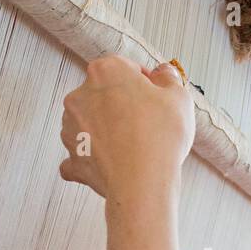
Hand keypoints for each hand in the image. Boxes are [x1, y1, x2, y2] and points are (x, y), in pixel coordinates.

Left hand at [58, 55, 195, 201]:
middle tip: (148, 121)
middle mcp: (80, 95)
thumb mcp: (178, 96)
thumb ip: (168, 78)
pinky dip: (91, 156)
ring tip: (134, 143)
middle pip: (104, 93)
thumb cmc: (160, 137)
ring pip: (90, 121)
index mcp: (105, 72)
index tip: (156, 95)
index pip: (125, 67)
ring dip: (107, 128)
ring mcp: (72, 127)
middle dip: (123, 104)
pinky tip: (108, 161)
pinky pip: (80, 153)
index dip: (144, 81)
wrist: (142, 182)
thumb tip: (163, 73)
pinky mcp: (73, 156)